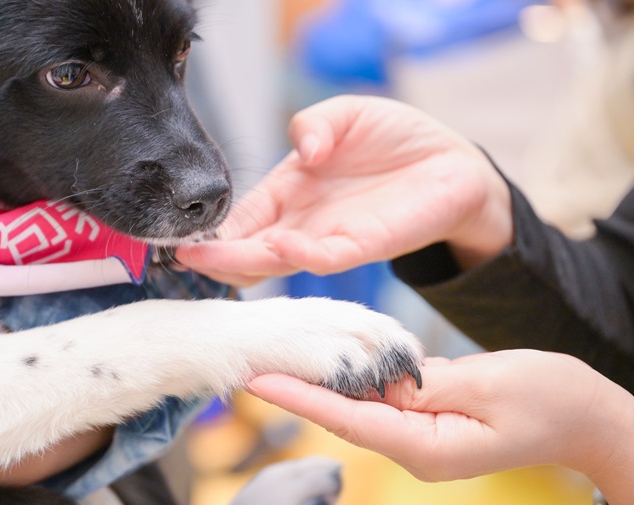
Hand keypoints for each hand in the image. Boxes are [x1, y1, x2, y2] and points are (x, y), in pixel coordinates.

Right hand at [176, 95, 512, 285]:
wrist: (449, 162)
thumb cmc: (394, 138)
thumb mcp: (345, 114)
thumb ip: (315, 123)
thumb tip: (304, 147)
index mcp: (287, 194)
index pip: (242, 219)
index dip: (214, 229)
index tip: (183, 236)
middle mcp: (301, 223)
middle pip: (250, 247)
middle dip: (216, 255)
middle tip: (184, 255)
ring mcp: (328, 239)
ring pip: (278, 261)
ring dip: (244, 261)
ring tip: (210, 258)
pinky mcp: (362, 246)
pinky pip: (326, 257)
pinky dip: (301, 255)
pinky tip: (278, 246)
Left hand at [248, 350, 633, 504]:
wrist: (585, 418)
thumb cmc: (550, 400)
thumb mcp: (489, 385)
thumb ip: (427, 384)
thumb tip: (379, 381)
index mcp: (426, 447)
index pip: (348, 420)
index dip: (300, 398)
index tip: (258, 379)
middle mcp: (413, 450)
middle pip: (343, 415)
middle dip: (298, 388)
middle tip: (252, 357)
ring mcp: (417, 439)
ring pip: (357, 407)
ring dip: (319, 382)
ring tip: (275, 352)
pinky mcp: (424, 422)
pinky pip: (379, 401)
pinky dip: (352, 380)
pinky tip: (327, 359)